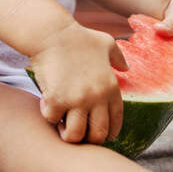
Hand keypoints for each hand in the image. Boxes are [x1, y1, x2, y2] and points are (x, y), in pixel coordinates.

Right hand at [28, 22, 127, 144]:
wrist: (53, 33)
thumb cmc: (78, 37)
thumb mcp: (106, 43)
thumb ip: (118, 58)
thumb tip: (126, 68)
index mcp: (111, 88)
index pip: (115, 122)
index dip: (108, 132)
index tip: (99, 132)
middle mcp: (97, 97)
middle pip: (97, 135)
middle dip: (87, 138)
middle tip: (77, 130)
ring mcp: (77, 99)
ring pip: (75, 135)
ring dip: (67, 132)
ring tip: (61, 123)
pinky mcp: (56, 99)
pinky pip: (52, 119)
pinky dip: (49, 115)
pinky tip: (46, 104)